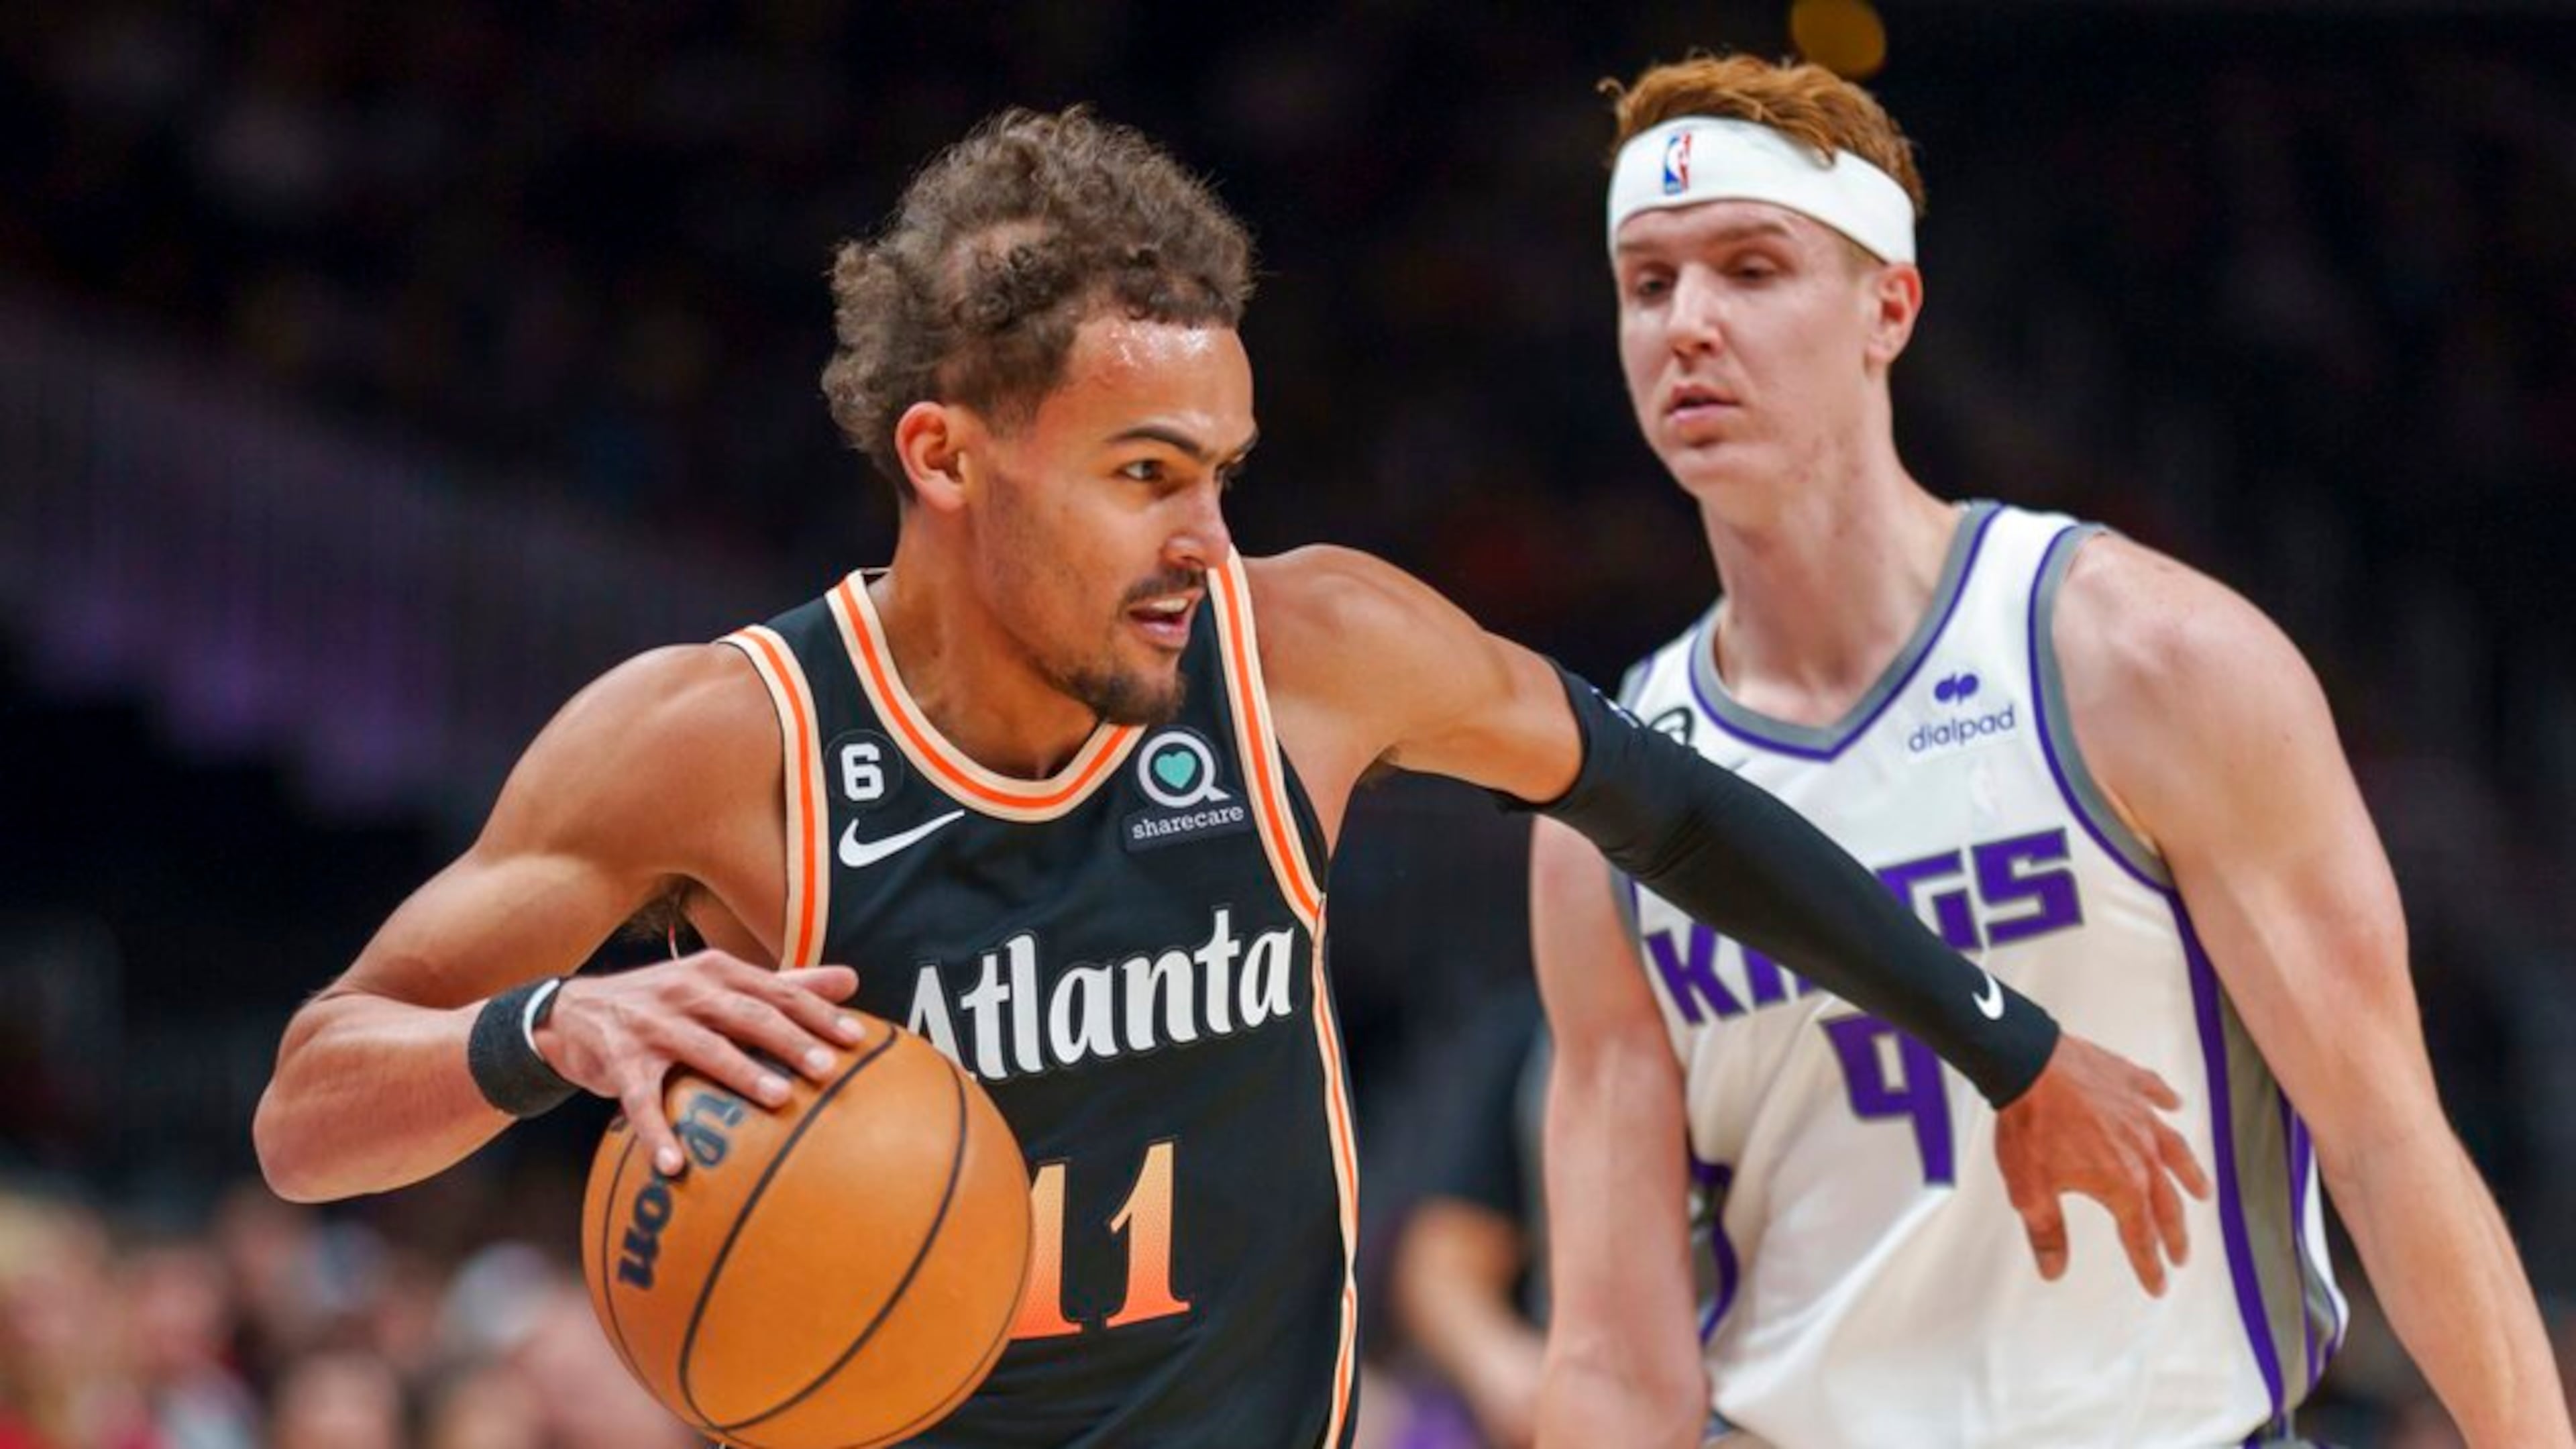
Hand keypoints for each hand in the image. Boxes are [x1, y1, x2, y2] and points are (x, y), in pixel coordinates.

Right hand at [534, 952, 863, 1175]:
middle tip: (826, 1069)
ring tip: (778, 1100)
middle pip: (748, 1015)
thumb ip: (784, 985)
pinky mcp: (619, 1059)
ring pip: (704, 1049)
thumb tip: (851, 980)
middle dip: (789, 1040)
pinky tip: (675, 1165)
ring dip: (741, 1074)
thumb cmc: (666, 1002)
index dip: (818, 1012)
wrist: (574, 1010)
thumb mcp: (719, 985)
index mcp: (719, 972)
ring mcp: (652, 1024)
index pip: (777, 991)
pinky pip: (641, 1099)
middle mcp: (688, 991)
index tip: (857, 1038)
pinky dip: (657, 1132)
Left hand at [1995, 1033, 2211, 1294]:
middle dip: (2174, 1234)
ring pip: (2175, 1150)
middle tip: (2181, 1255)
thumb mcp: (2030, 1191)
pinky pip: (2155, 1093)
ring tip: (2201, 1192)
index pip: (2141, 1236)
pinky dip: (2167, 1100)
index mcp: (2122, 1183)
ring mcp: (2140, 1115)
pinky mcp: (2128, 1082)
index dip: (2149, 1265)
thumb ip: (2046, 1233)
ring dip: (2190, 1174)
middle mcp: (2142, 1152)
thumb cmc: (2029, 1126)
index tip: (2158, 1286)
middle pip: (2166, 1202)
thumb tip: (2053, 1270)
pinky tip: (2174, 1104)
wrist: (2026, 1064)